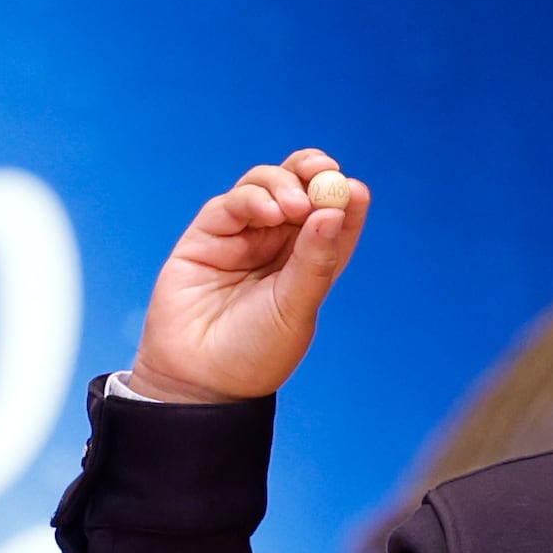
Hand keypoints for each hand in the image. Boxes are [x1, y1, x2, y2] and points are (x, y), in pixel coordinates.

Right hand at [129, 148, 366, 403]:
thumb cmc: (253, 354)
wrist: (198, 381)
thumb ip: (314, 260)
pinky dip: (253, 198)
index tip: (354, 188)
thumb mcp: (296, 308)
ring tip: (293, 207)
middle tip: (324, 171)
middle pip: (300, 188)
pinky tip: (268, 213)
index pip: (334, 218)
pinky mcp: (207, 235)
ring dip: (283, 184)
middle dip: (312, 172)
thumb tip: (334, 211)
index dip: (345, 197)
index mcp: (309, 263)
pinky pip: (232, 203)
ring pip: (265, 185)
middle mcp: (277, 245)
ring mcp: (242, 236)